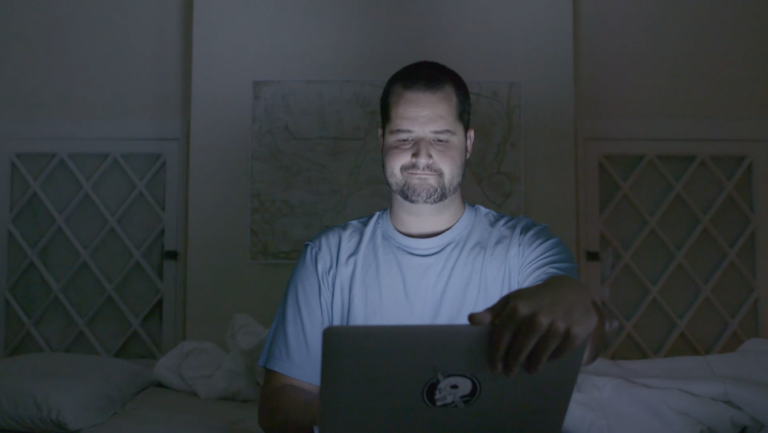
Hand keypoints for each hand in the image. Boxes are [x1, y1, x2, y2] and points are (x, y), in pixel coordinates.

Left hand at [467, 276, 597, 375]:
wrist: (571, 290)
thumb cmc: (535, 299)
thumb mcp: (512, 300)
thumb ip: (491, 312)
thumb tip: (471, 320)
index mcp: (518, 308)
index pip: (501, 338)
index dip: (496, 355)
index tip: (494, 368)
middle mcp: (537, 317)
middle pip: (519, 350)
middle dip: (512, 364)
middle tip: (509, 373)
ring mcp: (557, 326)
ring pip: (540, 355)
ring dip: (532, 365)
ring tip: (529, 369)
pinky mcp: (574, 333)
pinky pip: (559, 353)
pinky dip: (551, 359)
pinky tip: (546, 360)